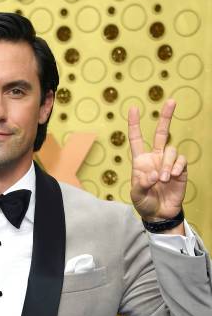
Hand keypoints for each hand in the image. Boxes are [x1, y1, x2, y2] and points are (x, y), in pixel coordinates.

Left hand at [128, 98, 186, 221]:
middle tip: (171, 101)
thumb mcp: (137, 195)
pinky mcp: (180, 170)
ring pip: (171, 151)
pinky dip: (177, 167)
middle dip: (166, 117)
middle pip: (162, 133)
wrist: (159, 214)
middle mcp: (155, 158)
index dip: (134, 124)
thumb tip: (154, 174)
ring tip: (163, 180)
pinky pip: (181, 161)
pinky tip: (173, 177)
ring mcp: (168, 163)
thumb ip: (142, 184)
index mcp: (141, 161)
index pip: (137, 139)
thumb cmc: (145, 203)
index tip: (133, 108)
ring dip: (167, 164)